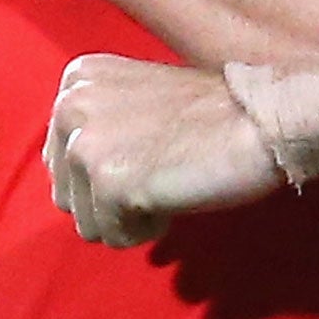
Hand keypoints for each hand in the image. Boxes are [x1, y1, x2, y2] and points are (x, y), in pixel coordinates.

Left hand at [43, 54, 282, 247]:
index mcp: (78, 80)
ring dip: (128, 216)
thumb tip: (67, 180)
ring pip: (87, 223)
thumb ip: (96, 124)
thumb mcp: (135, 99)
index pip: (60, 163)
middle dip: (110, 199)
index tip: (147, 152)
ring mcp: (87, 145)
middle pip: (67, 196)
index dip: (106, 173)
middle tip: (158, 171)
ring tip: (166, 181)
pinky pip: (113, 238)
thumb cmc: (209, 116)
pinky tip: (173, 195)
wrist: (258, 122)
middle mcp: (71, 105)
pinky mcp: (109, 182)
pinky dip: (146, 229)